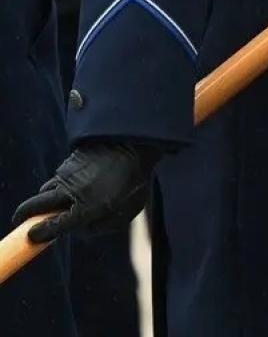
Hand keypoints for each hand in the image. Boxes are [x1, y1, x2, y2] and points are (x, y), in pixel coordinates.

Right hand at [11, 139, 162, 242]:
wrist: (136, 143)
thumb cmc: (134, 182)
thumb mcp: (126, 212)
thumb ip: (101, 226)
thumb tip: (78, 230)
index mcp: (88, 208)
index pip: (54, 225)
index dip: (40, 233)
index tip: (32, 236)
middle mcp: (73, 192)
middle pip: (37, 205)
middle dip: (24, 215)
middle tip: (19, 222)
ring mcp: (68, 175)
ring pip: (45, 191)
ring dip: (42, 200)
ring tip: (50, 206)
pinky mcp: (69, 163)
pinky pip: (57, 179)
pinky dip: (58, 186)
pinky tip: (71, 187)